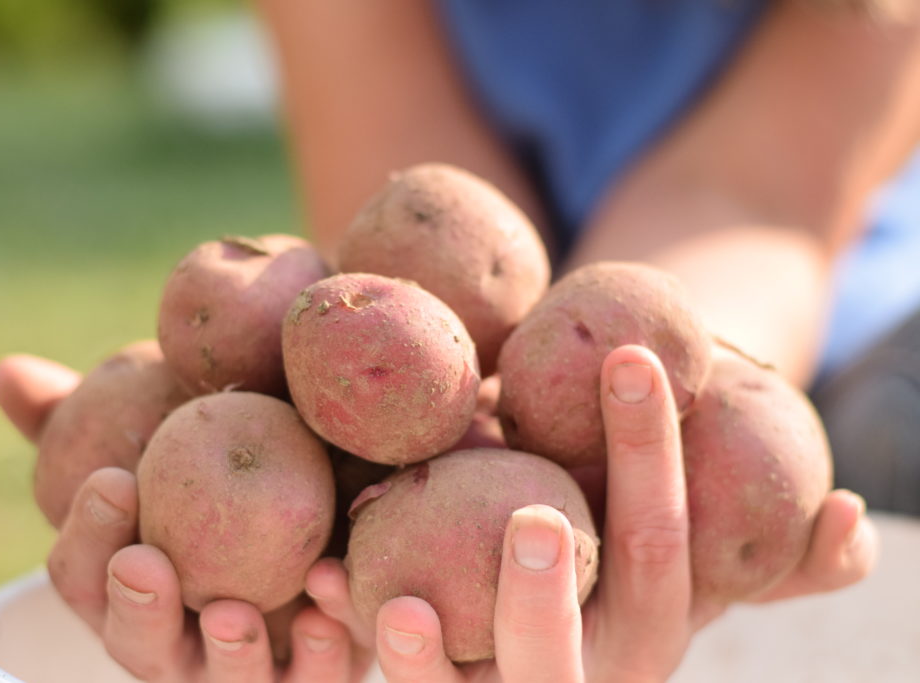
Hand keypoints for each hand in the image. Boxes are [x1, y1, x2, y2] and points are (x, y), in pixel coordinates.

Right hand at [0, 354, 369, 681]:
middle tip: (143, 561)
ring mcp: (238, 670)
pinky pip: (314, 675)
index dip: (87, 536)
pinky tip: (325, 602)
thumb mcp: (157, 453)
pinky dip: (319, 649)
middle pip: (137, 643)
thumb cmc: (207, 493)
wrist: (310, 539)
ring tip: (228, 614)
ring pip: (224, 679)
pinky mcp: (312, 674)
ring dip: (225, 651)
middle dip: (136, 609)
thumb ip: (84, 422)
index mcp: (125, 593)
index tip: (113, 479)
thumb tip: (11, 371)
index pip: (82, 577)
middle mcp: (173, 644)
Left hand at [302, 345, 877, 681]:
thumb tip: (860, 522)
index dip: (653, 458)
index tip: (627, 359)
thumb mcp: (694, 558)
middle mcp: (576, 677)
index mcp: (644, 628)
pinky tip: (309, 596)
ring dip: (426, 663)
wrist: (554, 625)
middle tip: (534, 523)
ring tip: (392, 606)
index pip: (655, 546)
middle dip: (548, 598)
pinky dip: (340, 643)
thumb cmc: (630, 562)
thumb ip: (776, 558)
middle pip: (563, 653)